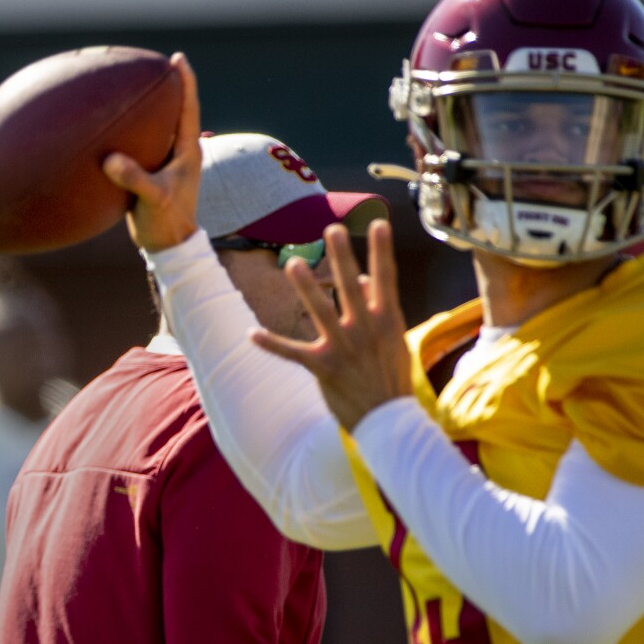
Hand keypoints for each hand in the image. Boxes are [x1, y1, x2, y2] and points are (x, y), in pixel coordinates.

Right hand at [101, 54, 202, 252]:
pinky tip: (117, 126)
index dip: (185, 81)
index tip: (178, 58)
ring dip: (150, 108)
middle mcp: (179, 151)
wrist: (167, 247)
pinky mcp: (153, 173)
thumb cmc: (166, 222)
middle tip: (155, 64)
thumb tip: (110, 159)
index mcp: (187, 151)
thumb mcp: (152, 198)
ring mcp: (166, 162)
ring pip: (159, 126)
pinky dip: (134, 131)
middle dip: (168, 87)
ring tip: (134, 88)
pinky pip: (144, 143)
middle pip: (176, 110)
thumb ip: (134, 178)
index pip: (188, 107)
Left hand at [251, 221, 414, 431]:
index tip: (379, 223)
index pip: (386, 278)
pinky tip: (250, 334)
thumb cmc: (391, 375)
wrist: (387, 420)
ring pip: (320, 312)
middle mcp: (365, 330)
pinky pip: (292, 352)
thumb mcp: (393, 339)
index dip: (382, 251)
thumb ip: (377, 307)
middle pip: (351, 286)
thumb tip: (364, 277)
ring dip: (307, 287)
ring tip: (293, 264)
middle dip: (341, 257)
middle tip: (331, 229)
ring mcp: (343, 348)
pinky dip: (271, 344)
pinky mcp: (323, 368)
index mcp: (386, 320)